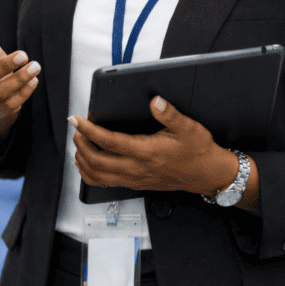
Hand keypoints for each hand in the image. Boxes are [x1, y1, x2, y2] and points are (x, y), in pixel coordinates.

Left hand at [71, 95, 241, 196]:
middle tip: (76, 129)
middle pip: (96, 161)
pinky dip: (90, 173)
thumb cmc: (198, 152)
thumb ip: (169, 114)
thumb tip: (155, 101)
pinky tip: (88, 163)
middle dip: (81, 143)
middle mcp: (136, 168)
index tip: (77, 120)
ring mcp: (135, 179)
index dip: (88, 130)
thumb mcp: (187, 128)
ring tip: (79, 143)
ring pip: (98, 176)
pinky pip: (105, 183)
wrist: (207, 175)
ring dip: (83, 159)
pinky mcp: (136, 184)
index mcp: (146, 152)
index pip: (108, 142)